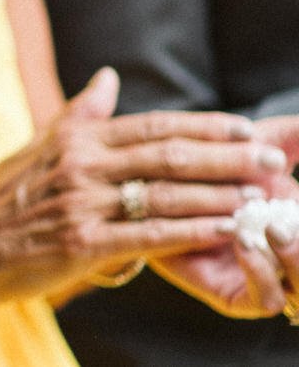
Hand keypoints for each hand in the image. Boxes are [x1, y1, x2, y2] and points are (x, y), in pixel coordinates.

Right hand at [0, 69, 268, 322]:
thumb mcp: (36, 149)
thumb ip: (79, 115)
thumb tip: (108, 77)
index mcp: (73, 139)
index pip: (152, 127)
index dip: (203, 126)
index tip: (246, 127)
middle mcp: (80, 165)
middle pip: (168, 155)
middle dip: (227, 157)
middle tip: (271, 158)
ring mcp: (81, 204)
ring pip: (166, 194)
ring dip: (220, 195)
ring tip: (262, 197)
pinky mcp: (81, 242)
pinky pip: (149, 235)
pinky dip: (191, 231)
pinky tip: (224, 230)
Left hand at [157, 113, 298, 319]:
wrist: (151, 204)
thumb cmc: (212, 175)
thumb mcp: (250, 151)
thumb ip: (287, 137)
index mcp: (295, 226)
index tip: (292, 180)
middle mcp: (287, 257)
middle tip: (290, 216)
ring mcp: (267, 279)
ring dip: (294, 256)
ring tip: (275, 228)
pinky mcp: (237, 295)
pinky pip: (263, 298)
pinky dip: (261, 272)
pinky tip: (242, 240)